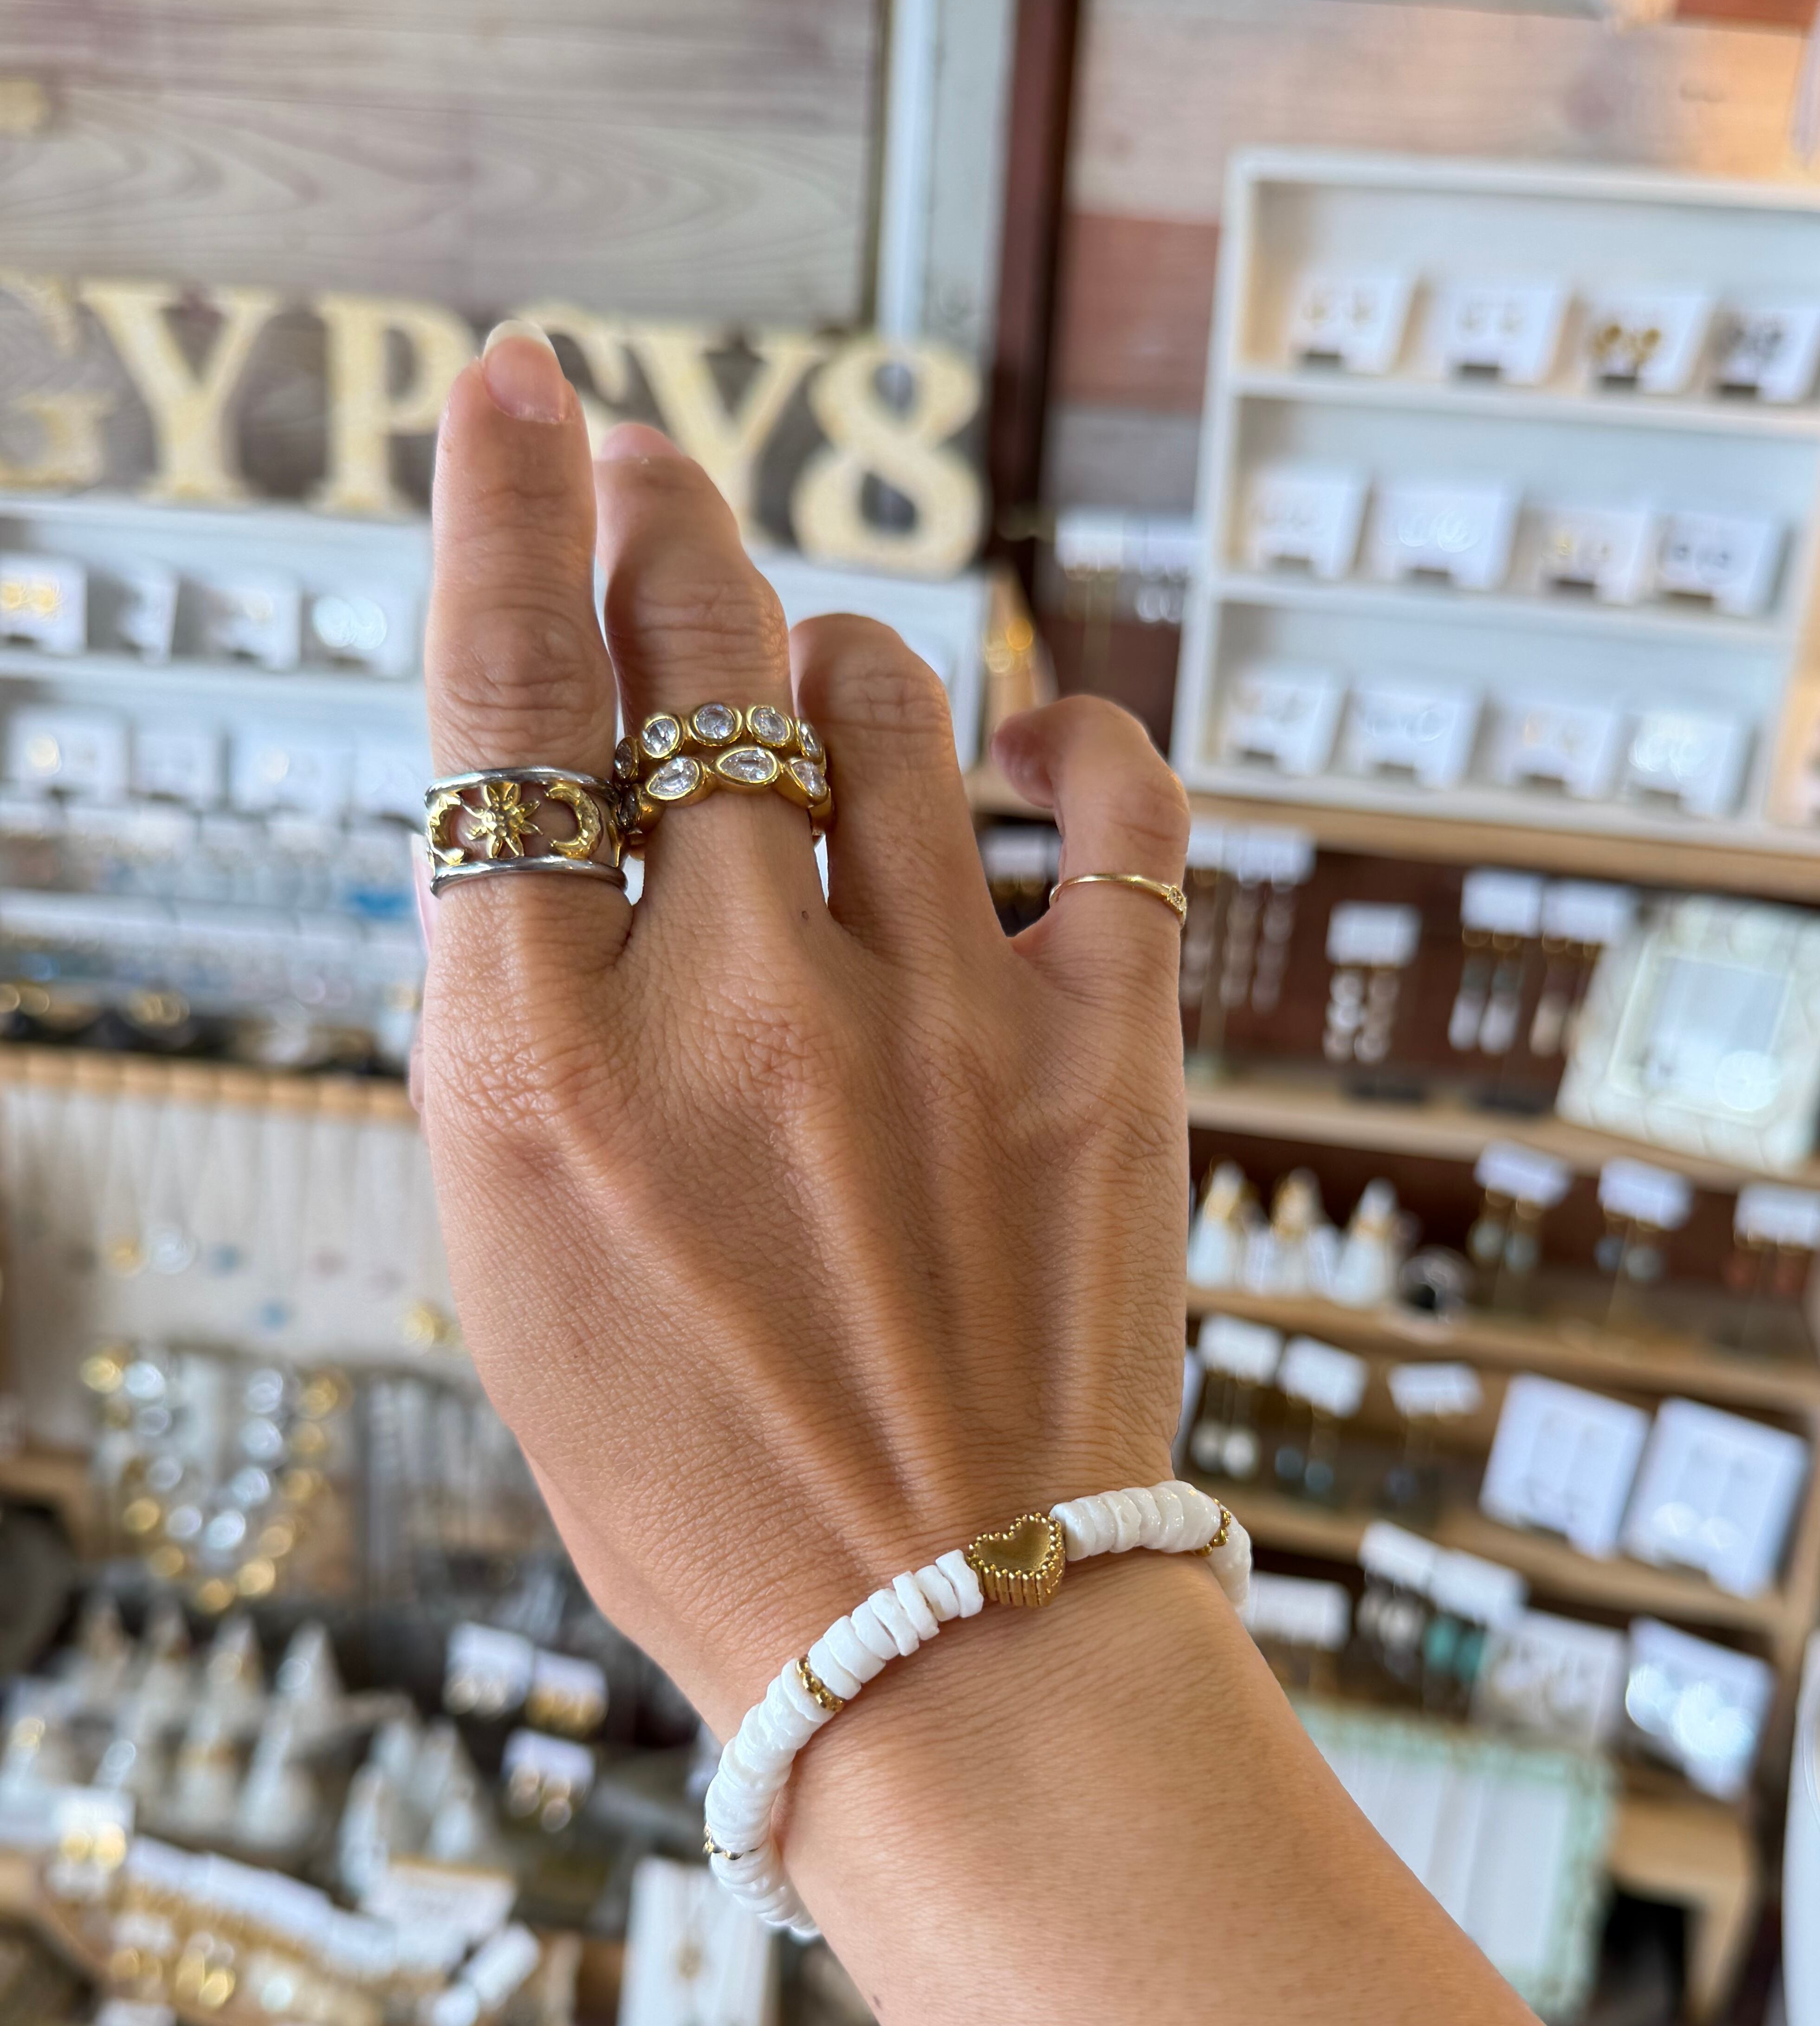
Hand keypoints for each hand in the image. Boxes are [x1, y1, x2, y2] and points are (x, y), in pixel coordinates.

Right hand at [416, 325, 1194, 1727]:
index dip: (507, 514)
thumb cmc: (702, 1468)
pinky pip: (1106, 792)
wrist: (935, 1634)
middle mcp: (734, 1019)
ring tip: (825, 717)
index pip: (505, 712)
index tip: (525, 392)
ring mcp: (937, 1026)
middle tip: (656, 485)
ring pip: (882, 692)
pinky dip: (1067, 735)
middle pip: (697, 650)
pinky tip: (1030, 747)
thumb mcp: (523, 1254)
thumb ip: (533, 1021)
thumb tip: (586, 799)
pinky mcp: (1108, 1058)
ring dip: (839, 664)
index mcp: (547, 1080)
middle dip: (668, 528)